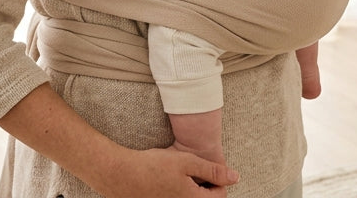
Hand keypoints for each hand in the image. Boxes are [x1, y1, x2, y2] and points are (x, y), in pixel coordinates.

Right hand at [91, 146, 239, 197]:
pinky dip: (175, 191)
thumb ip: (213, 171)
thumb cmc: (154, 166)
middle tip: (191, 170)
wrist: (120, 174)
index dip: (217, 180)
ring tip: (177, 174)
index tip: (205, 168)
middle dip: (202, 185)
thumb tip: (235, 177)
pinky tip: (165, 180)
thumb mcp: (188, 162)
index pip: (219, 196)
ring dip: (188, 188)